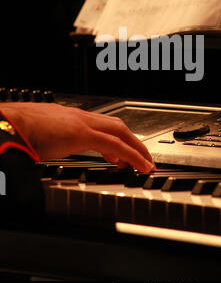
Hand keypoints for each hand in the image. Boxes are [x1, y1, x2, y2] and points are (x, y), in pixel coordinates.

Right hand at [0, 102, 154, 172]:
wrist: (8, 124)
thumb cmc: (19, 131)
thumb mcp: (43, 138)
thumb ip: (53, 144)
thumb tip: (51, 153)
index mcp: (71, 118)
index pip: (102, 125)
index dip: (117, 138)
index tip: (122, 153)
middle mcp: (80, 117)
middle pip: (117, 126)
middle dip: (133, 141)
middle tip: (142, 156)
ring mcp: (82, 123)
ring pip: (120, 132)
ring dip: (136, 147)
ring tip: (144, 162)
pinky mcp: (81, 134)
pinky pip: (115, 145)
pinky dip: (131, 154)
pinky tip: (137, 165)